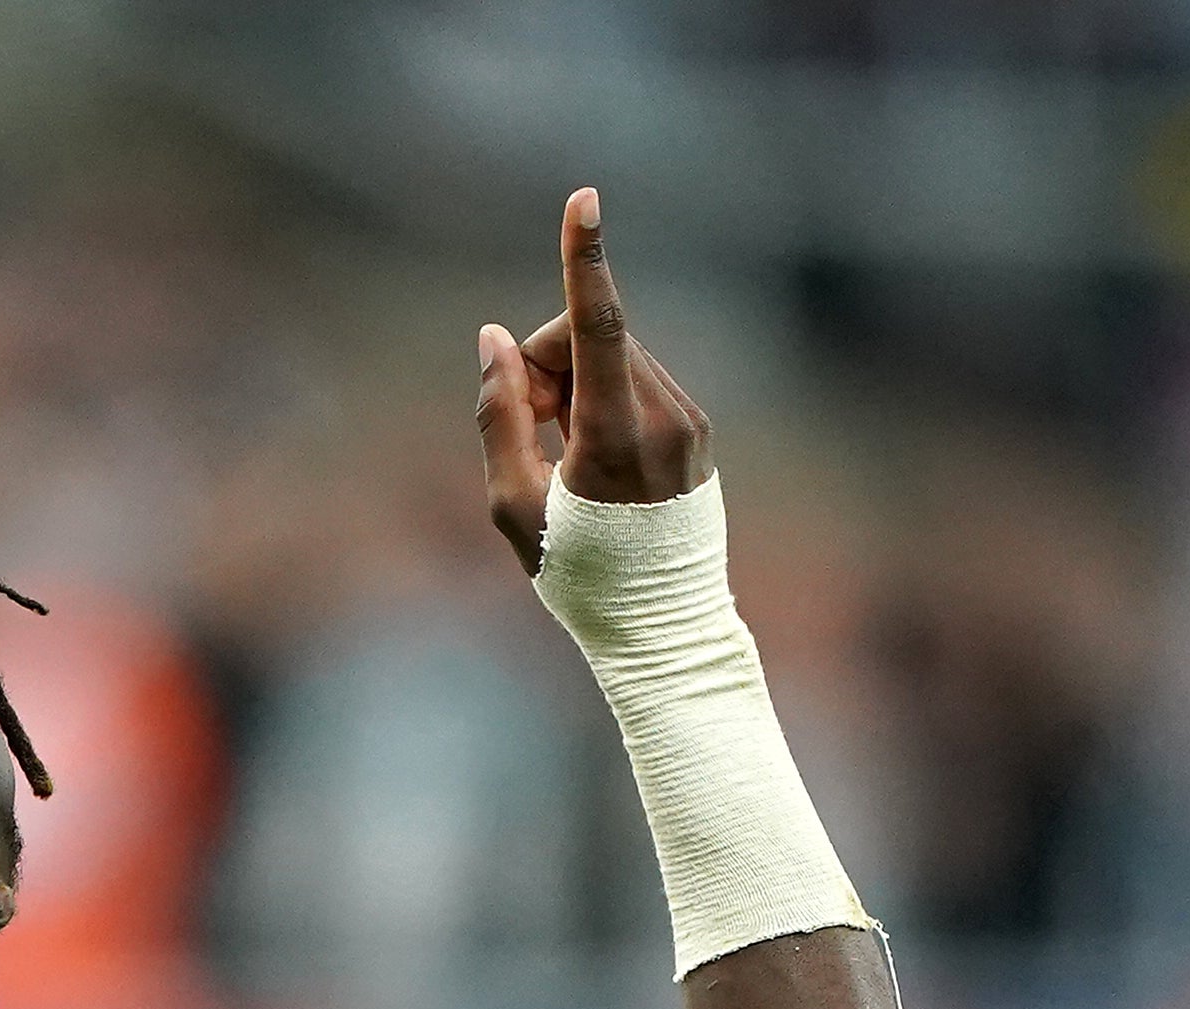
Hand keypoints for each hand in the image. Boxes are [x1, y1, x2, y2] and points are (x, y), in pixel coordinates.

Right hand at [473, 184, 708, 568]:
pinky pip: (636, 380)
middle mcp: (665, 417)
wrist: (662, 627)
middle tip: (529, 429)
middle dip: (546, 363)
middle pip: (589, 337)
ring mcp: (688, 420)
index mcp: (617, 435)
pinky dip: (600, 399)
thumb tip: (493, 340)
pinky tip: (593, 459)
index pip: (599, 325)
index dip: (584, 258)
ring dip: (572, 384)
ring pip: (613, 354)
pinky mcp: (696, 428)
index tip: (584, 200)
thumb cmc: (581, 576)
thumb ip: (498, 415)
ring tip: (563, 454)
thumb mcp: (515, 505)